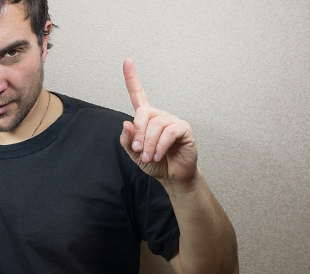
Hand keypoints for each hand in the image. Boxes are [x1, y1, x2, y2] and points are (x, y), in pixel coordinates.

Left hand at [120, 58, 198, 183]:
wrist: (172, 176)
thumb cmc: (155, 163)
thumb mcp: (135, 154)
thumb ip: (128, 140)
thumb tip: (126, 123)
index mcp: (146, 119)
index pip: (138, 95)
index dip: (132, 78)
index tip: (127, 60)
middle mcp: (159, 115)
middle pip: (142, 113)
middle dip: (138, 133)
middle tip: (139, 151)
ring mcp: (172, 120)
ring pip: (155, 125)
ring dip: (149, 144)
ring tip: (150, 157)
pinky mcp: (183, 128)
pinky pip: (169, 132)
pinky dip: (160, 145)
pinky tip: (159, 155)